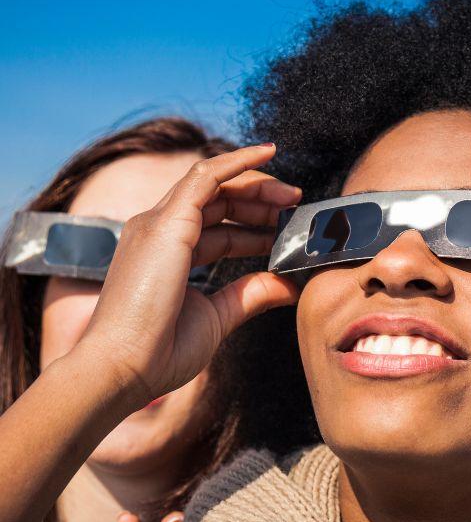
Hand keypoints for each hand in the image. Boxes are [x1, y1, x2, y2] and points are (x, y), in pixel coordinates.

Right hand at [73, 144, 301, 410]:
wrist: (124, 367)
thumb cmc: (161, 352)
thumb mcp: (218, 317)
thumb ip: (251, 295)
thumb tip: (288, 286)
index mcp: (166, 254)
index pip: (217, 227)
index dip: (254, 227)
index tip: (287, 232)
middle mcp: (158, 232)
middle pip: (217, 201)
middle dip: (260, 201)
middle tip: (296, 206)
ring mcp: (159, 224)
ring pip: (215, 184)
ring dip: (256, 185)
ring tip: (292, 194)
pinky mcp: (167, 222)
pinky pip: (206, 176)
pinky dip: (238, 162)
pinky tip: (267, 154)